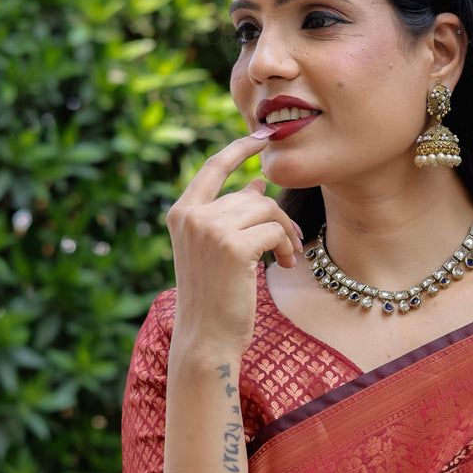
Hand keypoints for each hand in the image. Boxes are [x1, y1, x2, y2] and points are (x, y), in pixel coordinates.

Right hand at [165, 133, 302, 354]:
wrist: (206, 337)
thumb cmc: (214, 297)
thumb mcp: (219, 250)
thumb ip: (233, 214)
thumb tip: (258, 183)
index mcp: (181, 213)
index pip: (213, 167)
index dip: (239, 149)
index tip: (263, 136)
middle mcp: (192, 216)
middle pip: (252, 195)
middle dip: (278, 217)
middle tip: (290, 245)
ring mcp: (210, 229)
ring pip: (267, 210)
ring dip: (285, 233)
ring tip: (287, 257)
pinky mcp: (233, 246)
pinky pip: (274, 230)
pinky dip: (286, 246)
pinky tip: (284, 264)